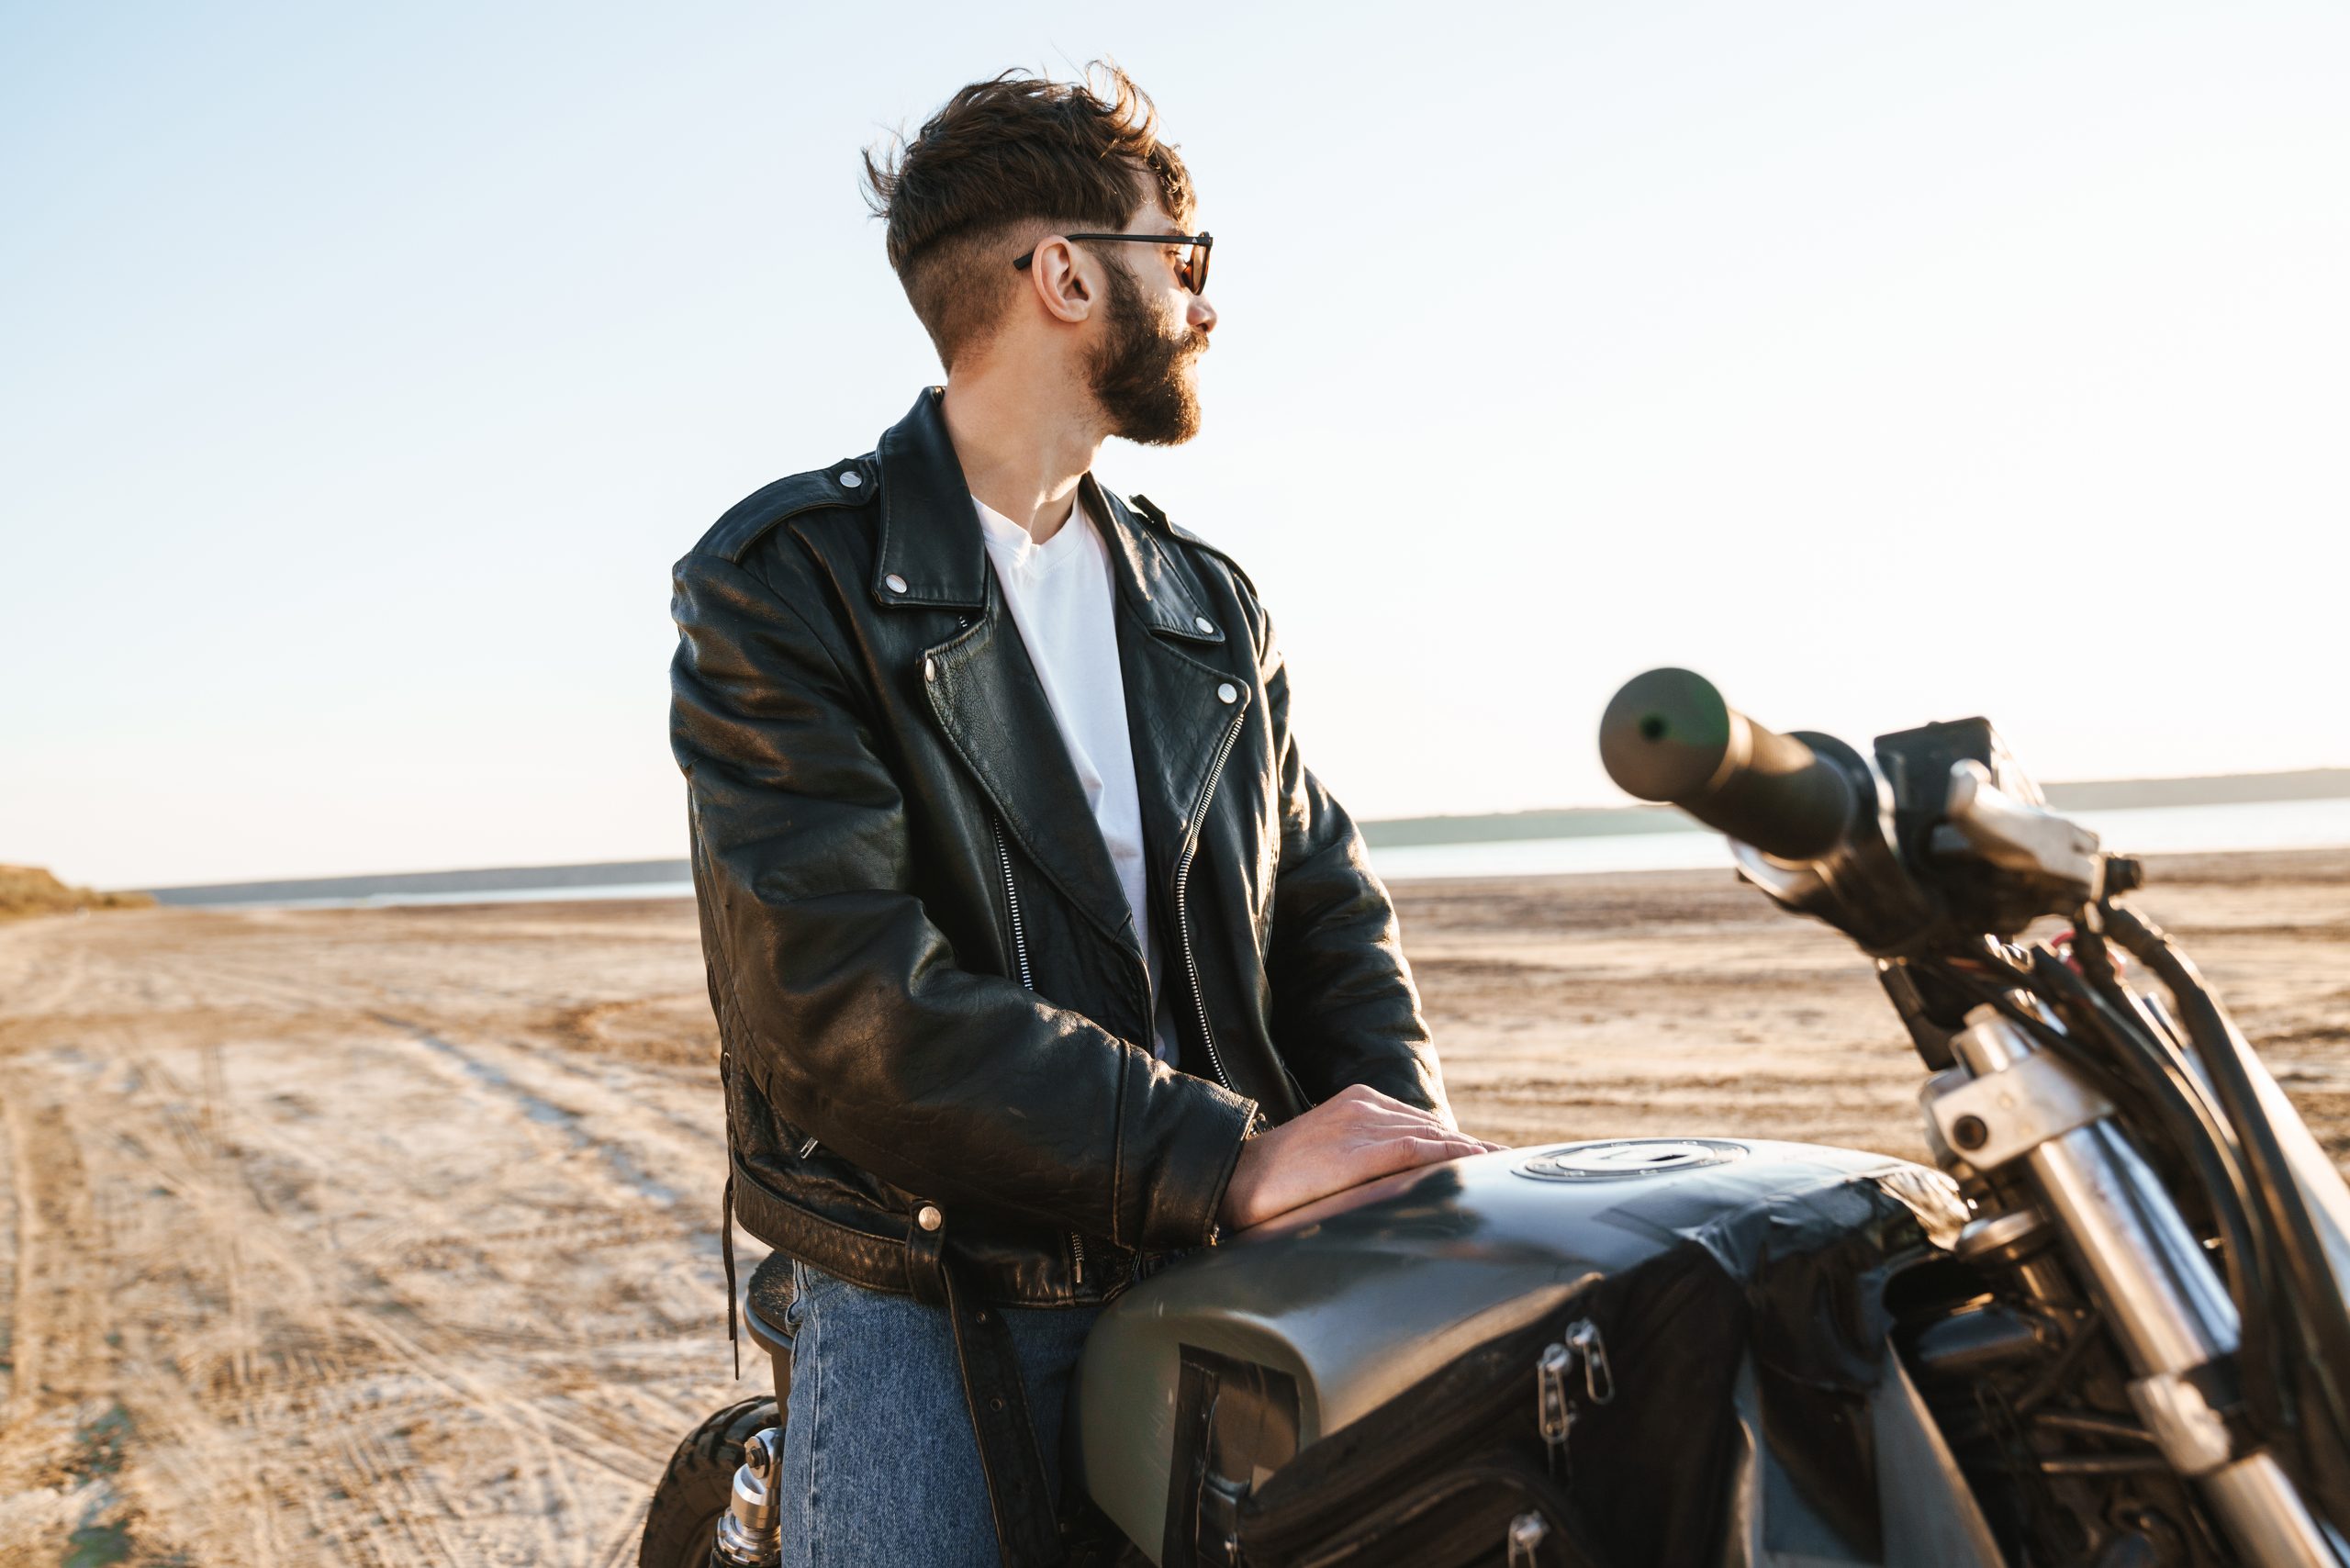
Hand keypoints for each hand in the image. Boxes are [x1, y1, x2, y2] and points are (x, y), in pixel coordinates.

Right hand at [1218, 1084, 1506, 1231]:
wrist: (1231, 1181)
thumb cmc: (1277, 1183)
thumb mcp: (1331, 1163)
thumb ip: (1367, 1165)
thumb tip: (1406, 1188)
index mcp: (1359, 1104)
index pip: (1422, 1125)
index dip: (1461, 1144)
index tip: (1493, 1161)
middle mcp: (1364, 1106)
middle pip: (1434, 1129)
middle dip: (1475, 1151)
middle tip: (1511, 1168)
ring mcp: (1360, 1123)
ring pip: (1432, 1137)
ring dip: (1473, 1155)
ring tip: (1504, 1170)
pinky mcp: (1356, 1148)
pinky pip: (1415, 1150)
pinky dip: (1450, 1157)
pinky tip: (1476, 1168)